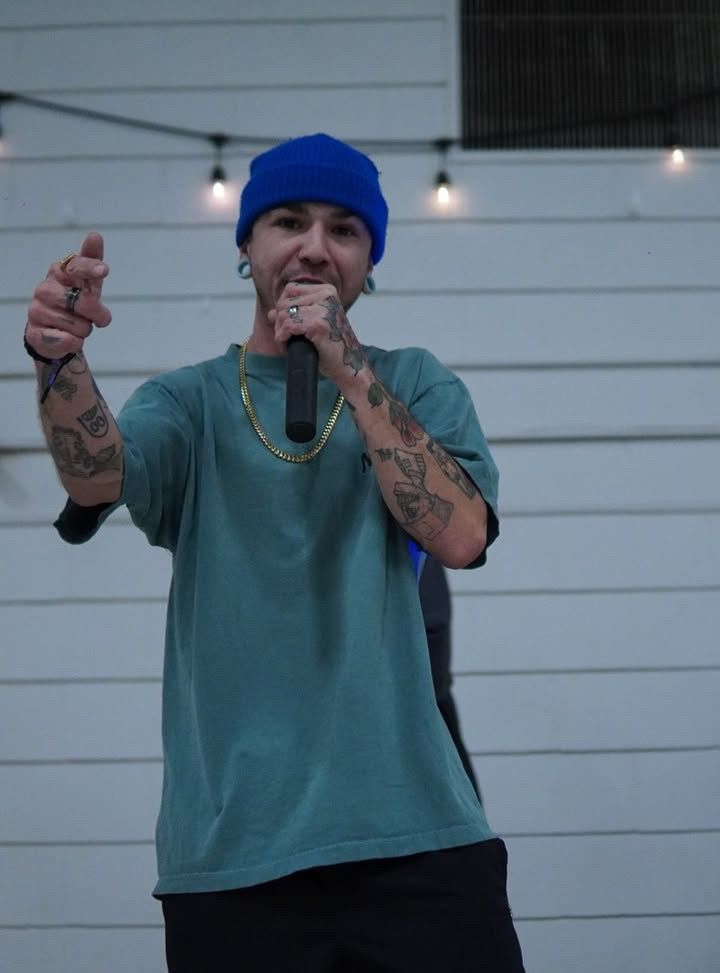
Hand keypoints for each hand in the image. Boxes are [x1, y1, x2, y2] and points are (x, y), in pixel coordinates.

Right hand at [25, 232, 111, 358]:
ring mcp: (37, 311)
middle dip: (98, 314)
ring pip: (80, 326)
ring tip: (77, 326)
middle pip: (84, 302)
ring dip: (85, 329)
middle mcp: (44, 289)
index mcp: (59, 272)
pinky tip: (68, 337)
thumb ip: (92, 260)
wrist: (56, 333)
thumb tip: (95, 235)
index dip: (90, 268)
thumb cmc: (75, 303)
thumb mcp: (88, 283)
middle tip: (96, 317)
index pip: (76, 267)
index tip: (104, 270)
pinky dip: (76, 342)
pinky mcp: (35, 333)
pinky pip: (69, 341)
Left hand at [269, 282, 367, 381]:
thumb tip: (271, 313)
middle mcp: (327, 296)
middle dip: (279, 322)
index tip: (287, 324)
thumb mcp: (312, 325)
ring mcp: (323, 309)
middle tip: (286, 338)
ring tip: (288, 343)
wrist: (349, 365)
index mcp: (327, 291)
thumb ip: (293, 315)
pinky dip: (282, 338)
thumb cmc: (332, 346)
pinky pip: (288, 326)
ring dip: (280, 332)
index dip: (283, 307)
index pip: (291, 289)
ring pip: (283, 314)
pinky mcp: (318, 324)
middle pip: (284, 302)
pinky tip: (288, 346)